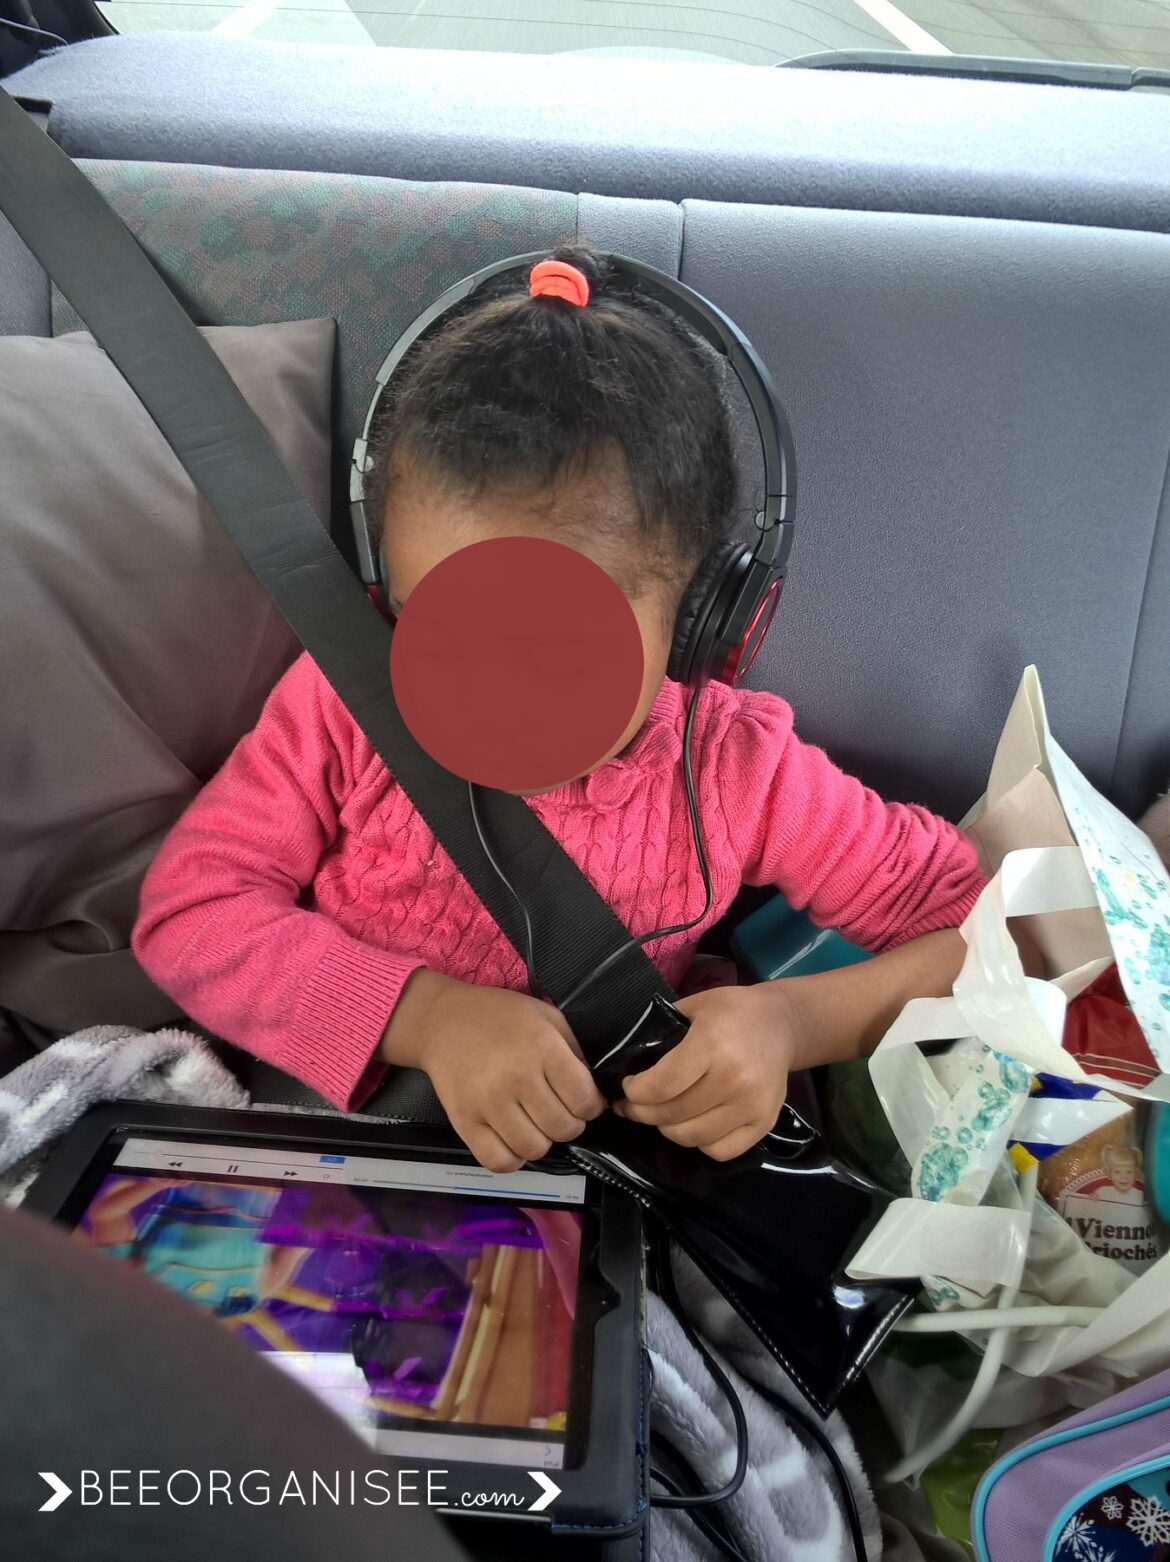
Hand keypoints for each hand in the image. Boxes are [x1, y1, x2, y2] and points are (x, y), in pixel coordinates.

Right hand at [381, 971, 604, 1172]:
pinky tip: (513, 1138)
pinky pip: (499, 1161)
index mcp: (542, 1049)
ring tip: (535, 1122)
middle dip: (570, 1124)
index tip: (583, 1100)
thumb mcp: (547, 1017)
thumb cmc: (500, 1016)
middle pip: (563, 1129)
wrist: (443, 1021)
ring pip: (535, 1149)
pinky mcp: (464, 1122)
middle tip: (558, 1110)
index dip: (591, 1105)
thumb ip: (574, 1053)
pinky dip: (513, 1158)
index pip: (585, 1101)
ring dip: (542, 1141)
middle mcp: (516, 1078)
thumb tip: (593, 1093)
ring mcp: (488, 1103)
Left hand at [615, 983, 796, 1160]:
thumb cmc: (732, 1011)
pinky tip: (693, 1123)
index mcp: (712, 1045)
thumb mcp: (693, 1007)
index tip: (628, 1087)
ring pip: (692, 1138)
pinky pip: (720, 1151)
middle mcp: (734, 1079)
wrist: (781, 1024)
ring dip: (668, 1129)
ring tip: (661, 1114)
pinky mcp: (765, 1123)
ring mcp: (752, 1105)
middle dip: (643, 1113)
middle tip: (633, 1105)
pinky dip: (700, 1142)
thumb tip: (627, 1064)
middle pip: (672, 1115)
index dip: (635, 1093)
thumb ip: (661, 1033)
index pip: (661, 1086)